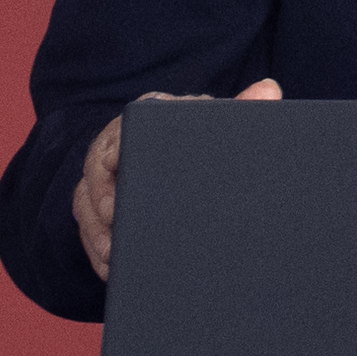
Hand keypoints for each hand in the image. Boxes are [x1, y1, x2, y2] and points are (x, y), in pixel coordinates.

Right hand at [75, 77, 282, 281]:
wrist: (171, 156)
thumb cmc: (197, 140)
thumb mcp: (215, 126)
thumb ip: (243, 108)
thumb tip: (270, 89)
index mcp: (147, 118)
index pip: (126, 127)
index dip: (119, 146)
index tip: (116, 162)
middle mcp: (116, 144)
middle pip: (97, 166)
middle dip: (104, 194)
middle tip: (114, 216)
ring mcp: (100, 177)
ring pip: (86, 201)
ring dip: (99, 229)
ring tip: (115, 252)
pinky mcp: (93, 206)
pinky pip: (87, 228)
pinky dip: (98, 249)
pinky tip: (112, 266)